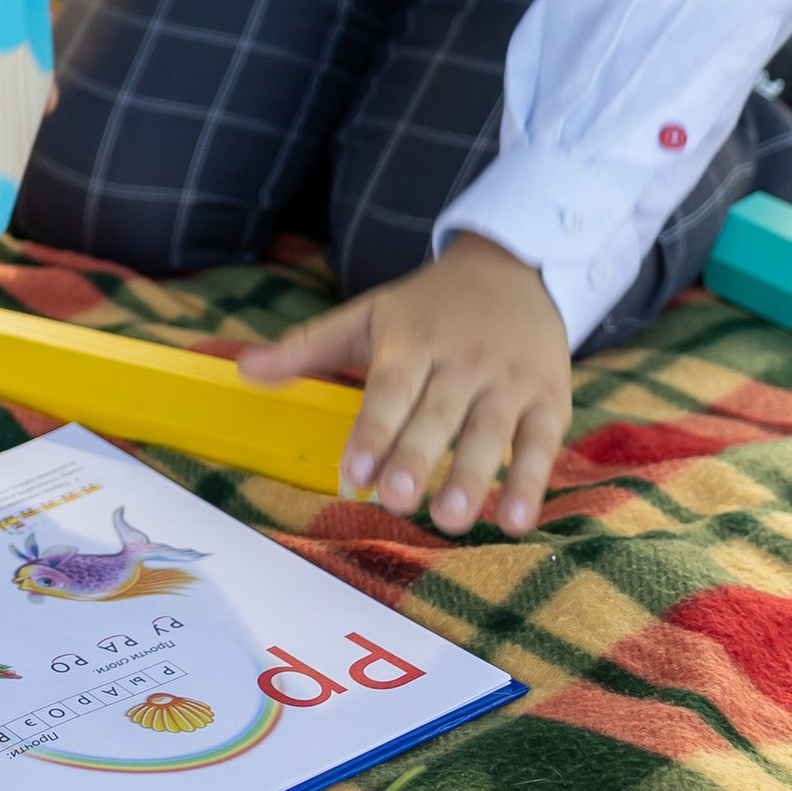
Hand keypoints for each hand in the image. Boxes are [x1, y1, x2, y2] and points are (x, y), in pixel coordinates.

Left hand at [240, 230, 569, 534]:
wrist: (514, 271)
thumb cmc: (427, 308)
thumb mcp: (367, 315)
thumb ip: (308, 347)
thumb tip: (243, 371)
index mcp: (413, 341)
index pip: (390, 388)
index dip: (372, 432)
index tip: (352, 474)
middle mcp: (462, 360)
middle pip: (438, 413)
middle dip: (417, 455)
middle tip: (398, 500)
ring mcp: (508, 380)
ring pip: (491, 431)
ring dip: (474, 476)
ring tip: (452, 519)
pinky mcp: (548, 399)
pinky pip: (541, 443)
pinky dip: (531, 481)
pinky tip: (515, 519)